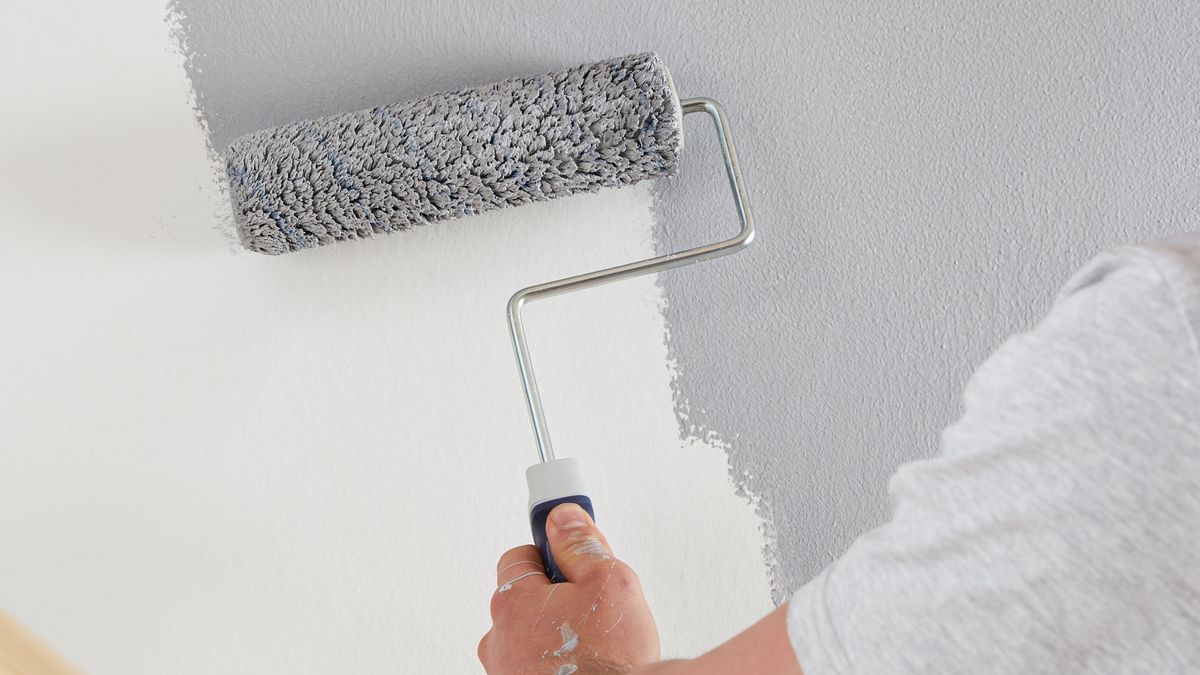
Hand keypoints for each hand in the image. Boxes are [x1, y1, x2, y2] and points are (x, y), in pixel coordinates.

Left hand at [479, 503, 659, 673]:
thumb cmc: (612, 660)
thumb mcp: (610, 581)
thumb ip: (581, 544)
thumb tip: (564, 518)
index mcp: (512, 602)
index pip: (519, 556)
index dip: (551, 554)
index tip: (569, 556)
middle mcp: (498, 639)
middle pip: (521, 597)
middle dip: (552, 596)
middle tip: (589, 605)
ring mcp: (505, 671)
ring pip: (526, 634)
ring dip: (551, 631)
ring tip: (590, 641)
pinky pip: (531, 664)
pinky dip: (551, 662)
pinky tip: (582, 664)